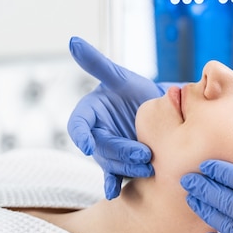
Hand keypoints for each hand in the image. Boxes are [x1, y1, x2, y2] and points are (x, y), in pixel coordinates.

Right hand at [67, 36, 165, 198]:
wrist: (158, 111)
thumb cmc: (134, 91)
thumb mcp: (120, 77)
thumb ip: (97, 64)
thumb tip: (73, 41)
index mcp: (88, 114)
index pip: (78, 126)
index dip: (81, 136)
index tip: (89, 145)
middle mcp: (94, 135)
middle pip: (100, 148)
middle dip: (119, 152)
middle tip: (142, 154)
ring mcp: (107, 152)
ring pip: (110, 164)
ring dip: (125, 168)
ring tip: (148, 167)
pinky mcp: (120, 165)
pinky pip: (113, 176)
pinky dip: (113, 184)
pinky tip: (114, 192)